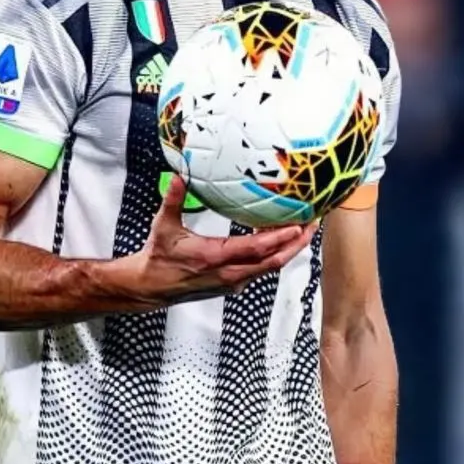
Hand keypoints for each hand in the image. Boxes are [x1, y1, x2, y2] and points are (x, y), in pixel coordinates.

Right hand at [122, 175, 317, 307]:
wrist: (151, 287)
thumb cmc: (158, 257)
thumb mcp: (163, 225)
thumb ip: (173, 199)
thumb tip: (181, 176)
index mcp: (213, 257)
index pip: (253, 249)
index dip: (276, 239)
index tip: (295, 227)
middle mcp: (228, 273)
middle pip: (272, 261)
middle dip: (295, 243)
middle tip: (312, 224)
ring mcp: (232, 281)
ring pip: (269, 267)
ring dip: (288, 249)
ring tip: (304, 229)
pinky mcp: (233, 283)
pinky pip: (260, 269)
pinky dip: (274, 254)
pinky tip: (280, 239)